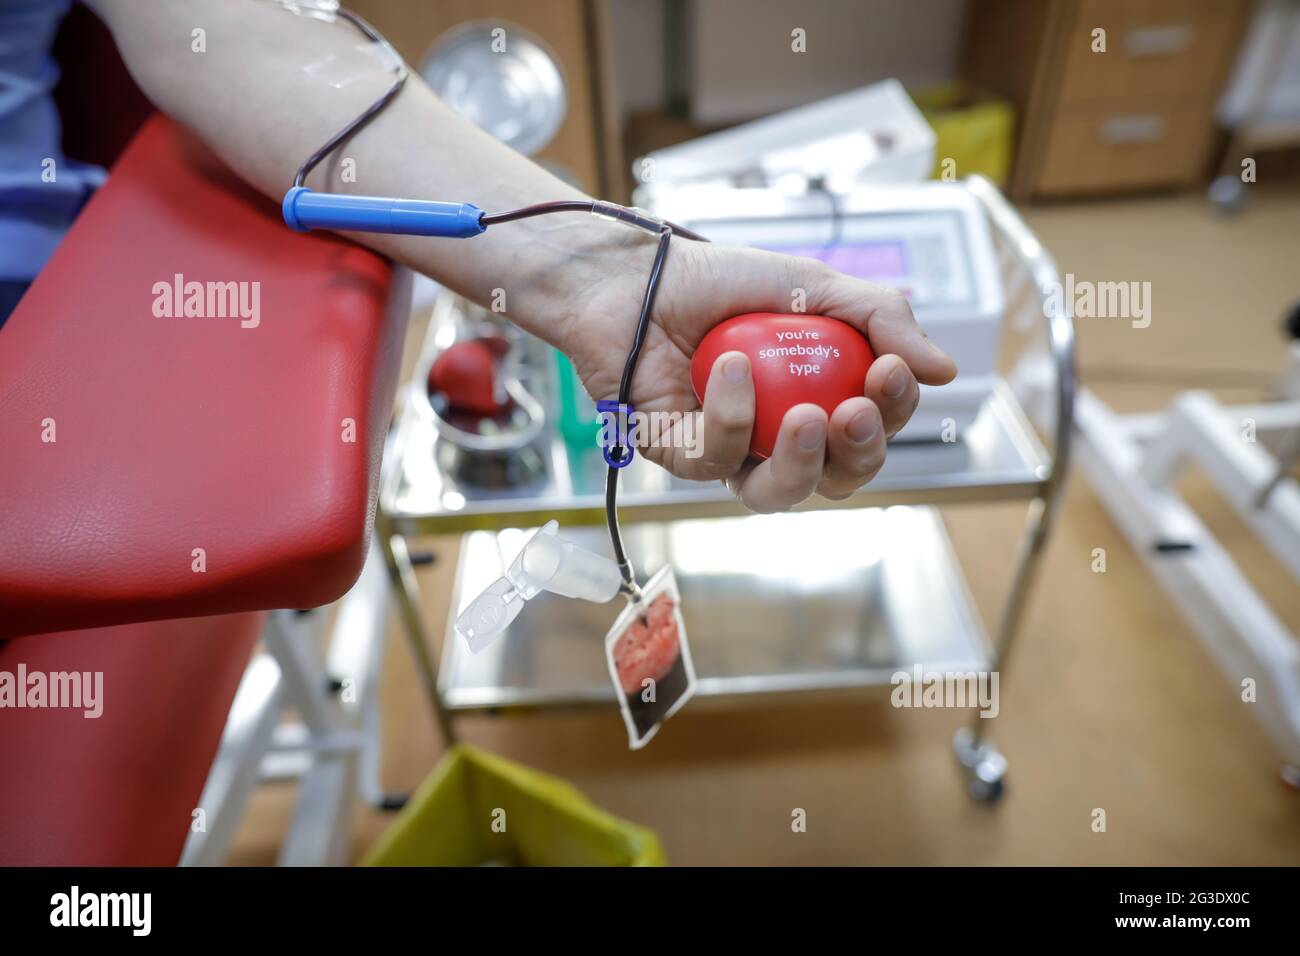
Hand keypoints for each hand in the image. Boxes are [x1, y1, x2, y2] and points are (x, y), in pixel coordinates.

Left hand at [557, 237, 957, 512]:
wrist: (638, 276)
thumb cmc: (720, 281)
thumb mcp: (813, 286)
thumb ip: (881, 318)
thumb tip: (943, 371)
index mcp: (817, 400)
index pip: (871, 429)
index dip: (891, 415)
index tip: (890, 371)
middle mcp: (776, 435)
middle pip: (836, 478)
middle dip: (857, 454)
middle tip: (853, 411)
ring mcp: (729, 451)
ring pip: (780, 494)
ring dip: (802, 461)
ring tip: (805, 415)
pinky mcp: (680, 456)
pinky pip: (716, 461)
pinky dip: (731, 416)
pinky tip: (730, 369)